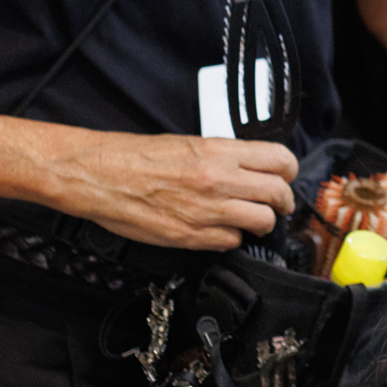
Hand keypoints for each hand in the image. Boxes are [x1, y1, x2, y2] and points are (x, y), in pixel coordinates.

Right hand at [47, 131, 299, 250]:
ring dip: (262, 223)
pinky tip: (222, 231)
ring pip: (262, 222)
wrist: (97, 175)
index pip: (280, 160)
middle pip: (278, 195)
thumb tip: (250, 168)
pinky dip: (232, 239)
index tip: (285, 177)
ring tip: (253, 221)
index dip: (288, 171)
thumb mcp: (187, 143)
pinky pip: (231, 243)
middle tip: (277, 205)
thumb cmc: (134, 156)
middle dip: (283, 202)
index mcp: (219, 151)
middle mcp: (219, 180)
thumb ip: (223, 157)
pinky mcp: (191, 236)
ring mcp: (206, 210)